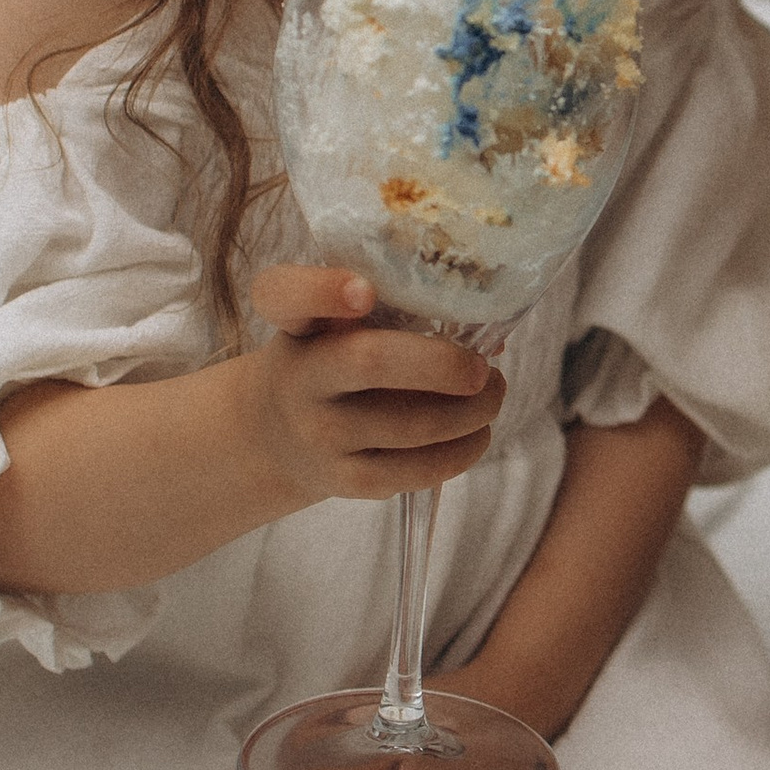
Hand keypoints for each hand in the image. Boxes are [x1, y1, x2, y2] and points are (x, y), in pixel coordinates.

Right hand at [242, 266, 503, 507]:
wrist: (277, 435)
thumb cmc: (330, 361)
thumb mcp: (336, 323)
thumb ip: (394, 306)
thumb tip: (491, 336)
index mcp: (297, 322)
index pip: (287, 295)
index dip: (324, 290)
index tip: (364, 291)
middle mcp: (299, 376)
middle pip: (372, 361)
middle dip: (444, 363)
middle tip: (483, 366)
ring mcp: (320, 433)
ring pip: (413, 424)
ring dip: (472, 410)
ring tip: (492, 394)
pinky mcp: (346, 479)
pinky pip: (417, 470)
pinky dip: (463, 450)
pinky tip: (477, 432)